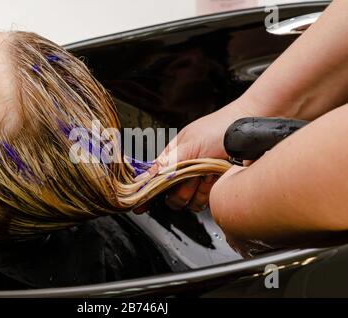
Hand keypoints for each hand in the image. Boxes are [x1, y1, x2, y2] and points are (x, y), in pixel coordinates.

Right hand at [134, 97, 257, 213]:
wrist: (251, 130)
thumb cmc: (221, 127)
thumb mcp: (191, 143)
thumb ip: (169, 161)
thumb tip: (149, 175)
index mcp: (173, 155)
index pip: (154, 178)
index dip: (147, 193)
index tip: (140, 206)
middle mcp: (184, 168)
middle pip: (171, 195)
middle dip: (181, 190)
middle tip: (192, 177)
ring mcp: (199, 178)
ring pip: (188, 201)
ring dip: (197, 191)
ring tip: (207, 175)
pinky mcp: (214, 185)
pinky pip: (204, 201)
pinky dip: (209, 194)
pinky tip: (215, 179)